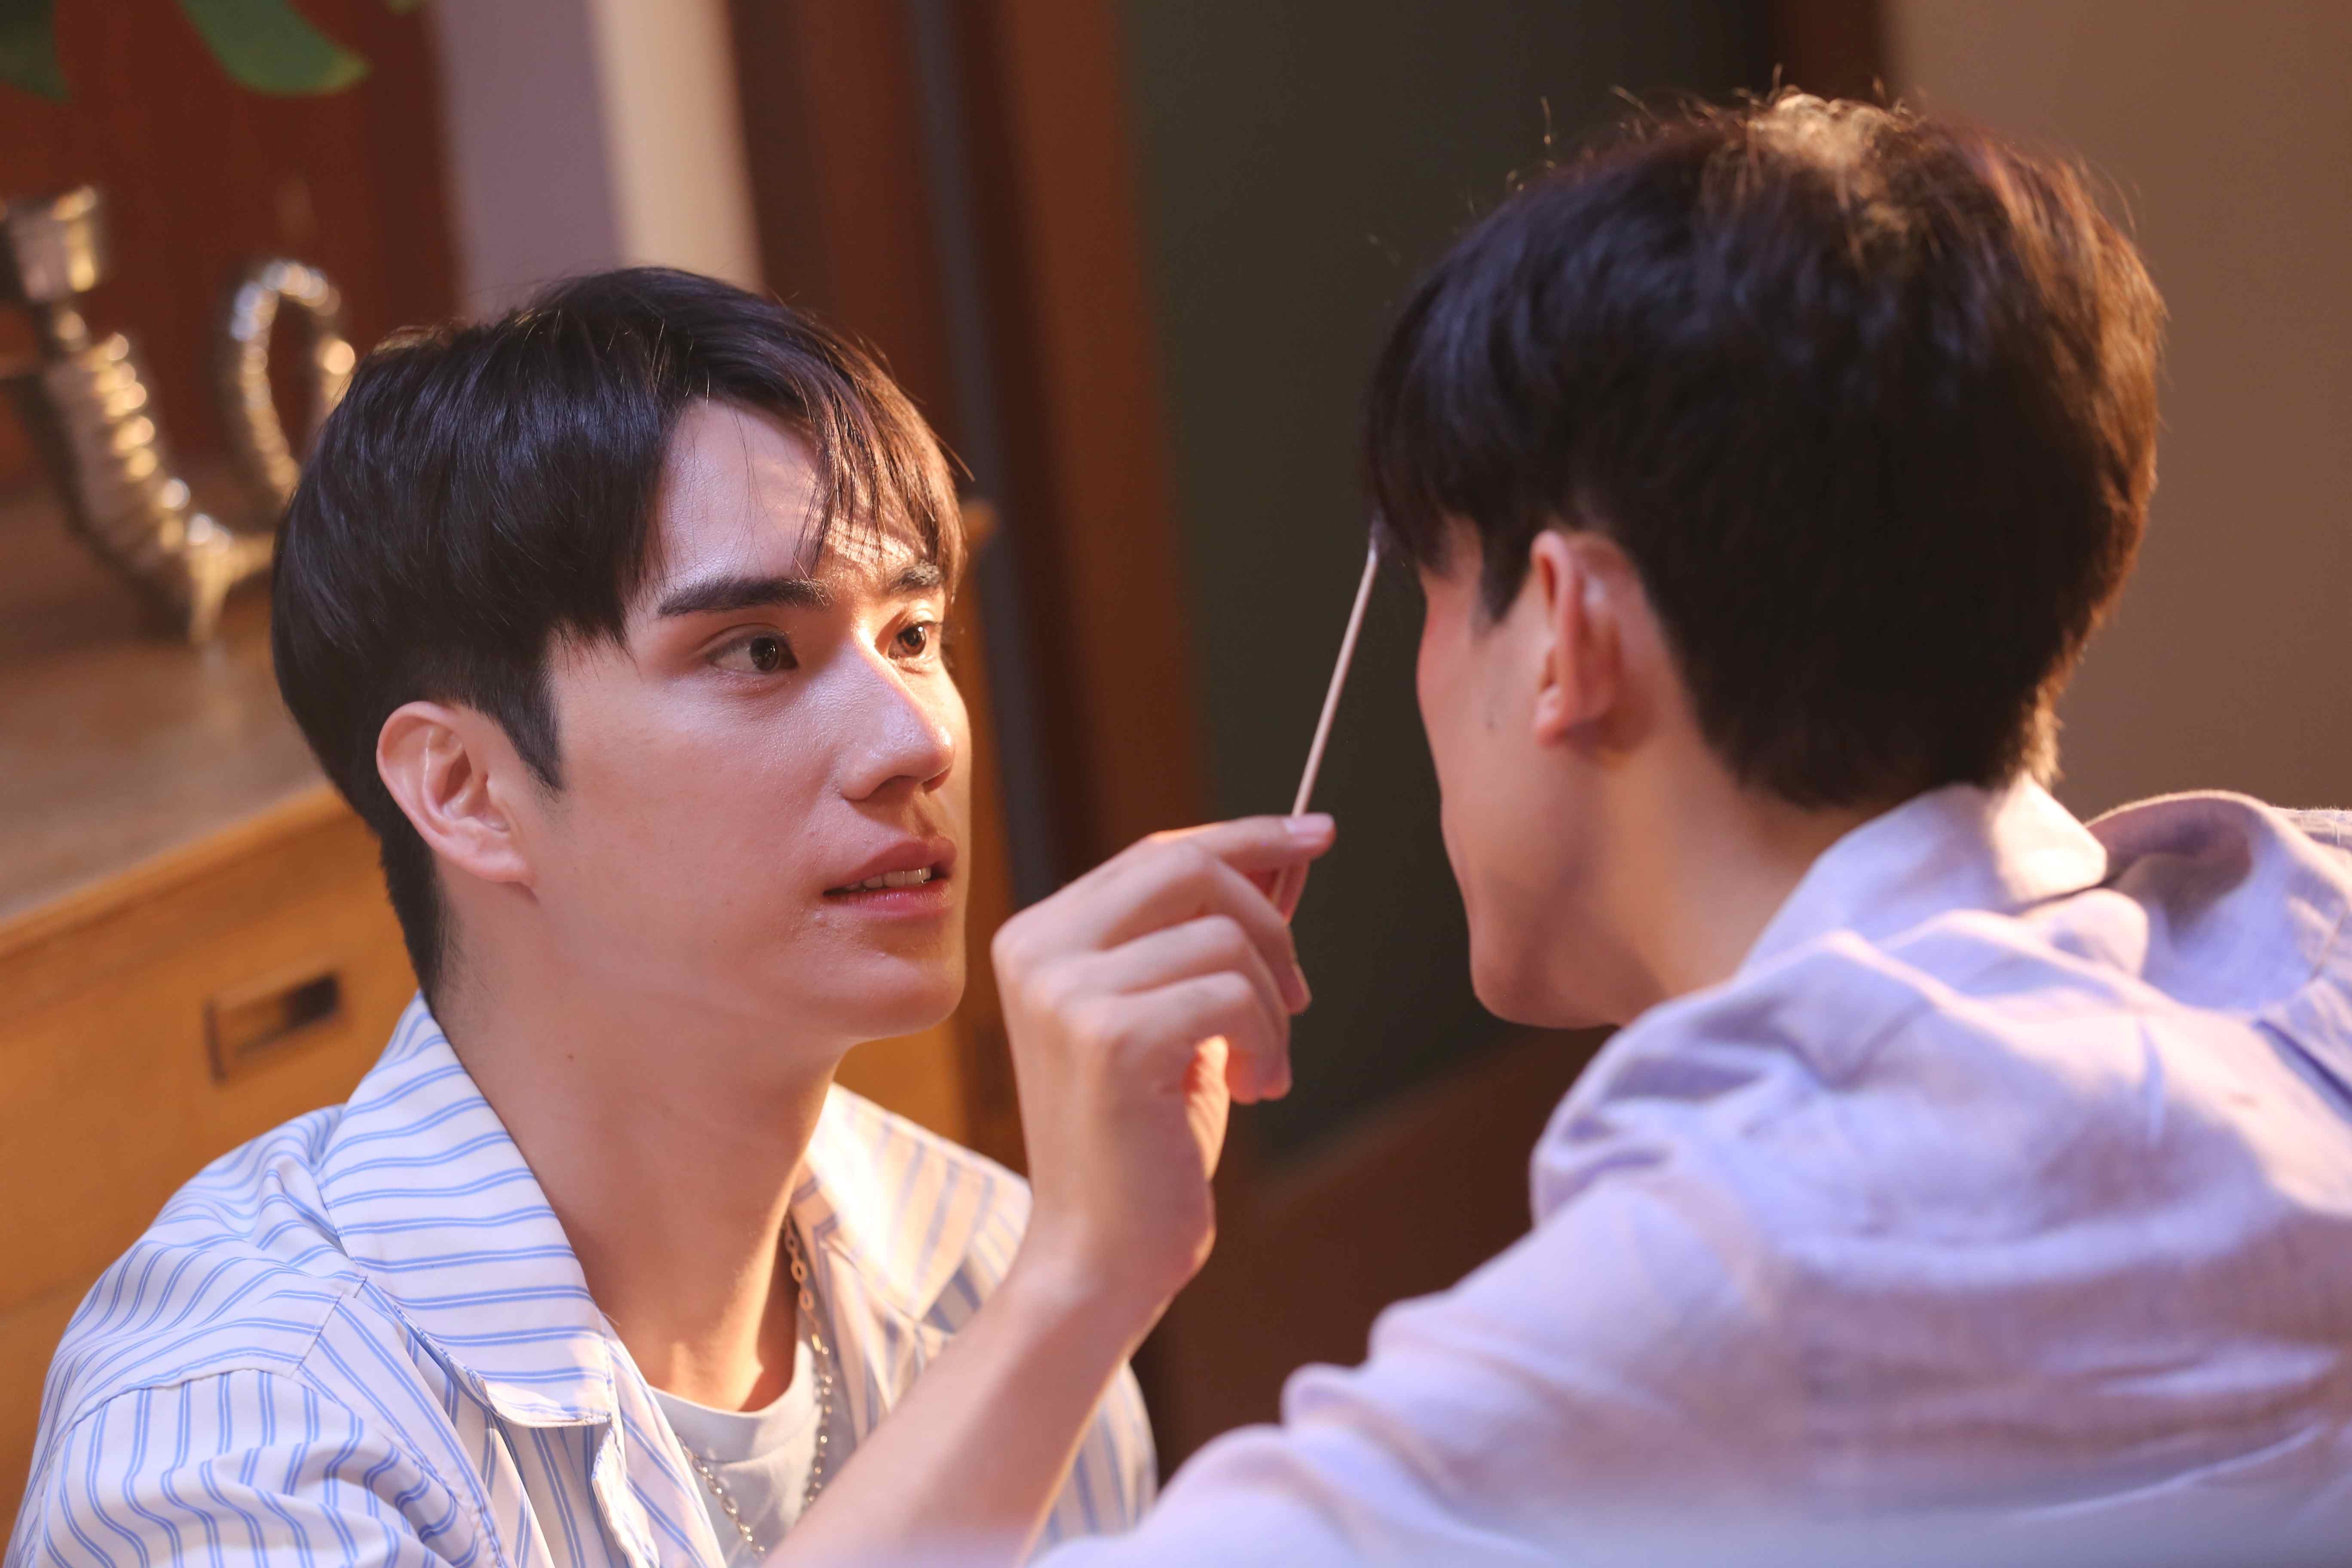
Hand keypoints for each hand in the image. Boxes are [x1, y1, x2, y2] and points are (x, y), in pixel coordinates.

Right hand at [991, 814, 1335, 1329]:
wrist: (1098, 1258)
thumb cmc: (1142, 1141)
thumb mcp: (1178, 1016)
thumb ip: (1212, 934)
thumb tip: (1285, 853)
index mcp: (1040, 937)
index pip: (1158, 851)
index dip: (1245, 835)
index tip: (1315, 833)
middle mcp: (1038, 950)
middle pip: (1187, 866)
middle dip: (1270, 920)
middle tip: (1299, 995)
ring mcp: (1065, 992)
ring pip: (1223, 936)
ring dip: (1272, 1004)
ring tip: (1262, 1067)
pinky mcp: (1109, 1039)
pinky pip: (1231, 993)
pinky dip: (1266, 1039)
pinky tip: (1254, 1089)